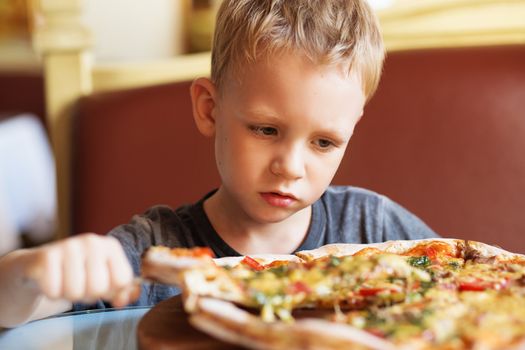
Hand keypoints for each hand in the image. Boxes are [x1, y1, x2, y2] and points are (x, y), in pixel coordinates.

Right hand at [24, 233, 138, 306]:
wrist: (41, 263)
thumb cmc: (79, 272)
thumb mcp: (104, 277)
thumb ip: (122, 289)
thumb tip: (127, 298)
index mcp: (111, 246)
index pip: (122, 280)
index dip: (111, 291)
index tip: (101, 284)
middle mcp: (92, 241)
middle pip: (99, 288)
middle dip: (88, 295)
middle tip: (80, 284)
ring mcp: (69, 246)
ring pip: (76, 292)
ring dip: (69, 295)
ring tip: (66, 282)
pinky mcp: (47, 255)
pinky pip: (54, 291)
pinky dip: (52, 293)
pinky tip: (52, 280)